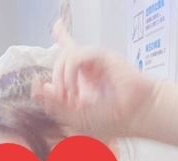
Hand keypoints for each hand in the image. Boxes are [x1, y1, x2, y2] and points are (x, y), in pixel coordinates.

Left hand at [33, 19, 160, 141]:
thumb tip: (41, 89)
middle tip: (63, 98)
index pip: (70, 54)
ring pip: (66, 55)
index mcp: (85, 80)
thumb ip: (57, 105)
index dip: (62, 38)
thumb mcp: (76, 117)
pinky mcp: (101, 56)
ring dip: (61, 78)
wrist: (136, 115)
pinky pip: (76, 56)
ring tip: (68, 95)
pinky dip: (69, 73)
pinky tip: (74, 89)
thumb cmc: (112, 119)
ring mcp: (95, 61)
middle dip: (56, 79)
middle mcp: (89, 67)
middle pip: (62, 58)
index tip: (57, 25)